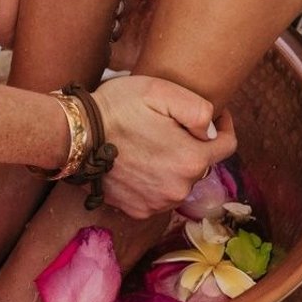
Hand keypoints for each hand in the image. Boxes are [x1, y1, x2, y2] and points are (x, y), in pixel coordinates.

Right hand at [93, 75, 236, 217]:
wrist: (74, 136)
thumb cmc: (117, 108)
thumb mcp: (162, 91)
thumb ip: (199, 109)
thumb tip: (211, 129)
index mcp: (192, 160)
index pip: (227, 145)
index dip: (224, 126)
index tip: (215, 115)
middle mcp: (179, 189)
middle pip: (201, 164)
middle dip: (193, 145)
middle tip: (170, 126)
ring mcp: (157, 204)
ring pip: (179, 181)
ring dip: (173, 165)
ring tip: (151, 144)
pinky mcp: (138, 210)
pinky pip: (158, 195)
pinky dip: (154, 181)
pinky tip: (138, 163)